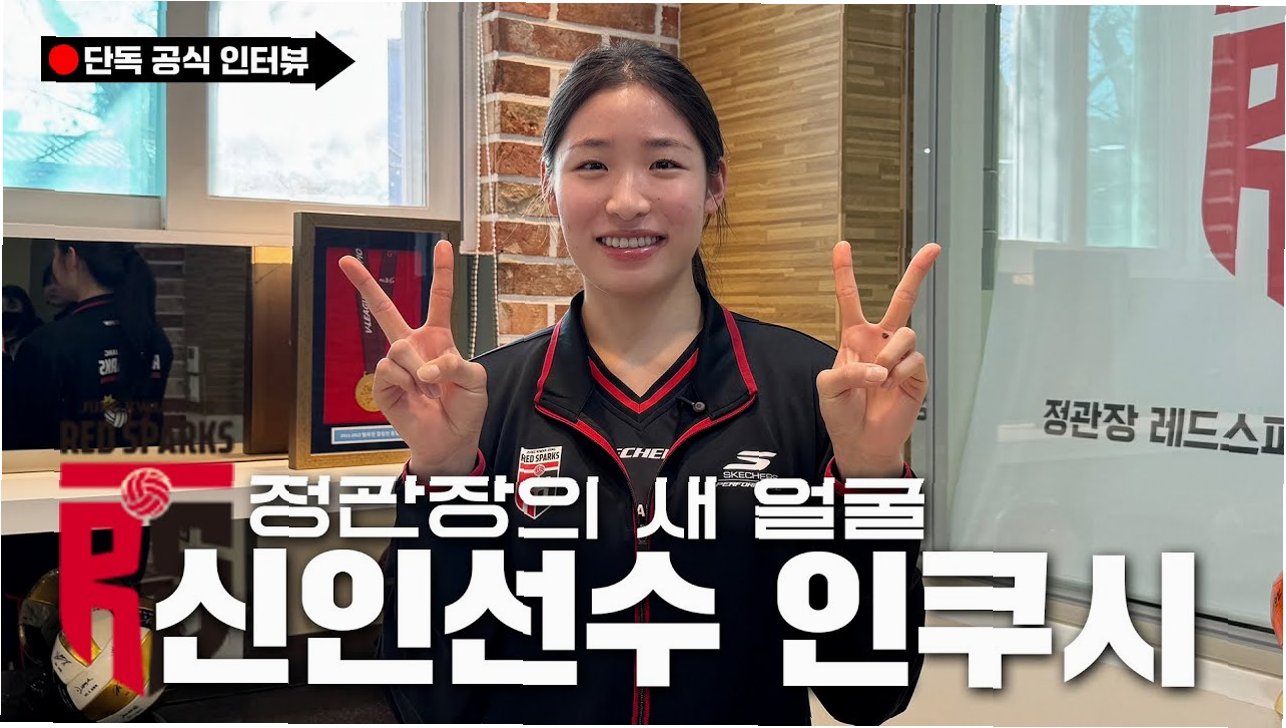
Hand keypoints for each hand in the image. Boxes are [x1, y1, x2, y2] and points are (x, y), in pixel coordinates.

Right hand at [339, 241, 486, 475]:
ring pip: (398, 348)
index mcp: (439, 339)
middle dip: (364, 284)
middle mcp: (414, 347)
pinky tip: (413, 393)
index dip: (442, 272)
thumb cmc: (465, 408)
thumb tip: (427, 367)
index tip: (441, 244)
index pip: (439, 299)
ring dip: (417, 369)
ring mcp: (396, 365)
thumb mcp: (476, 382)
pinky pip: (388, 369)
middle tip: (344, 261)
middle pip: (385, 310)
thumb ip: (458, 366)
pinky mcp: (383, 385)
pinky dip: (405, 381)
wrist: (451, 440)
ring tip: (429, 387)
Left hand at [816, 241, 939, 477]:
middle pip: (902, 299)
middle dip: (917, 272)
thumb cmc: (841, 412)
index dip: (845, 272)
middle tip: (934, 247)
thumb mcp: (828, 387)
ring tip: (880, 379)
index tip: (843, 245)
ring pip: (906, 333)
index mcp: (854, 337)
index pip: (850, 298)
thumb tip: (879, 368)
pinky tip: (891, 388)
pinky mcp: (917, 374)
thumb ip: (847, 371)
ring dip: (890, 356)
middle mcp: (881, 341)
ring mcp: (900, 356)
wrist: (861, 441)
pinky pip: (914, 359)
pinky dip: (899, 373)